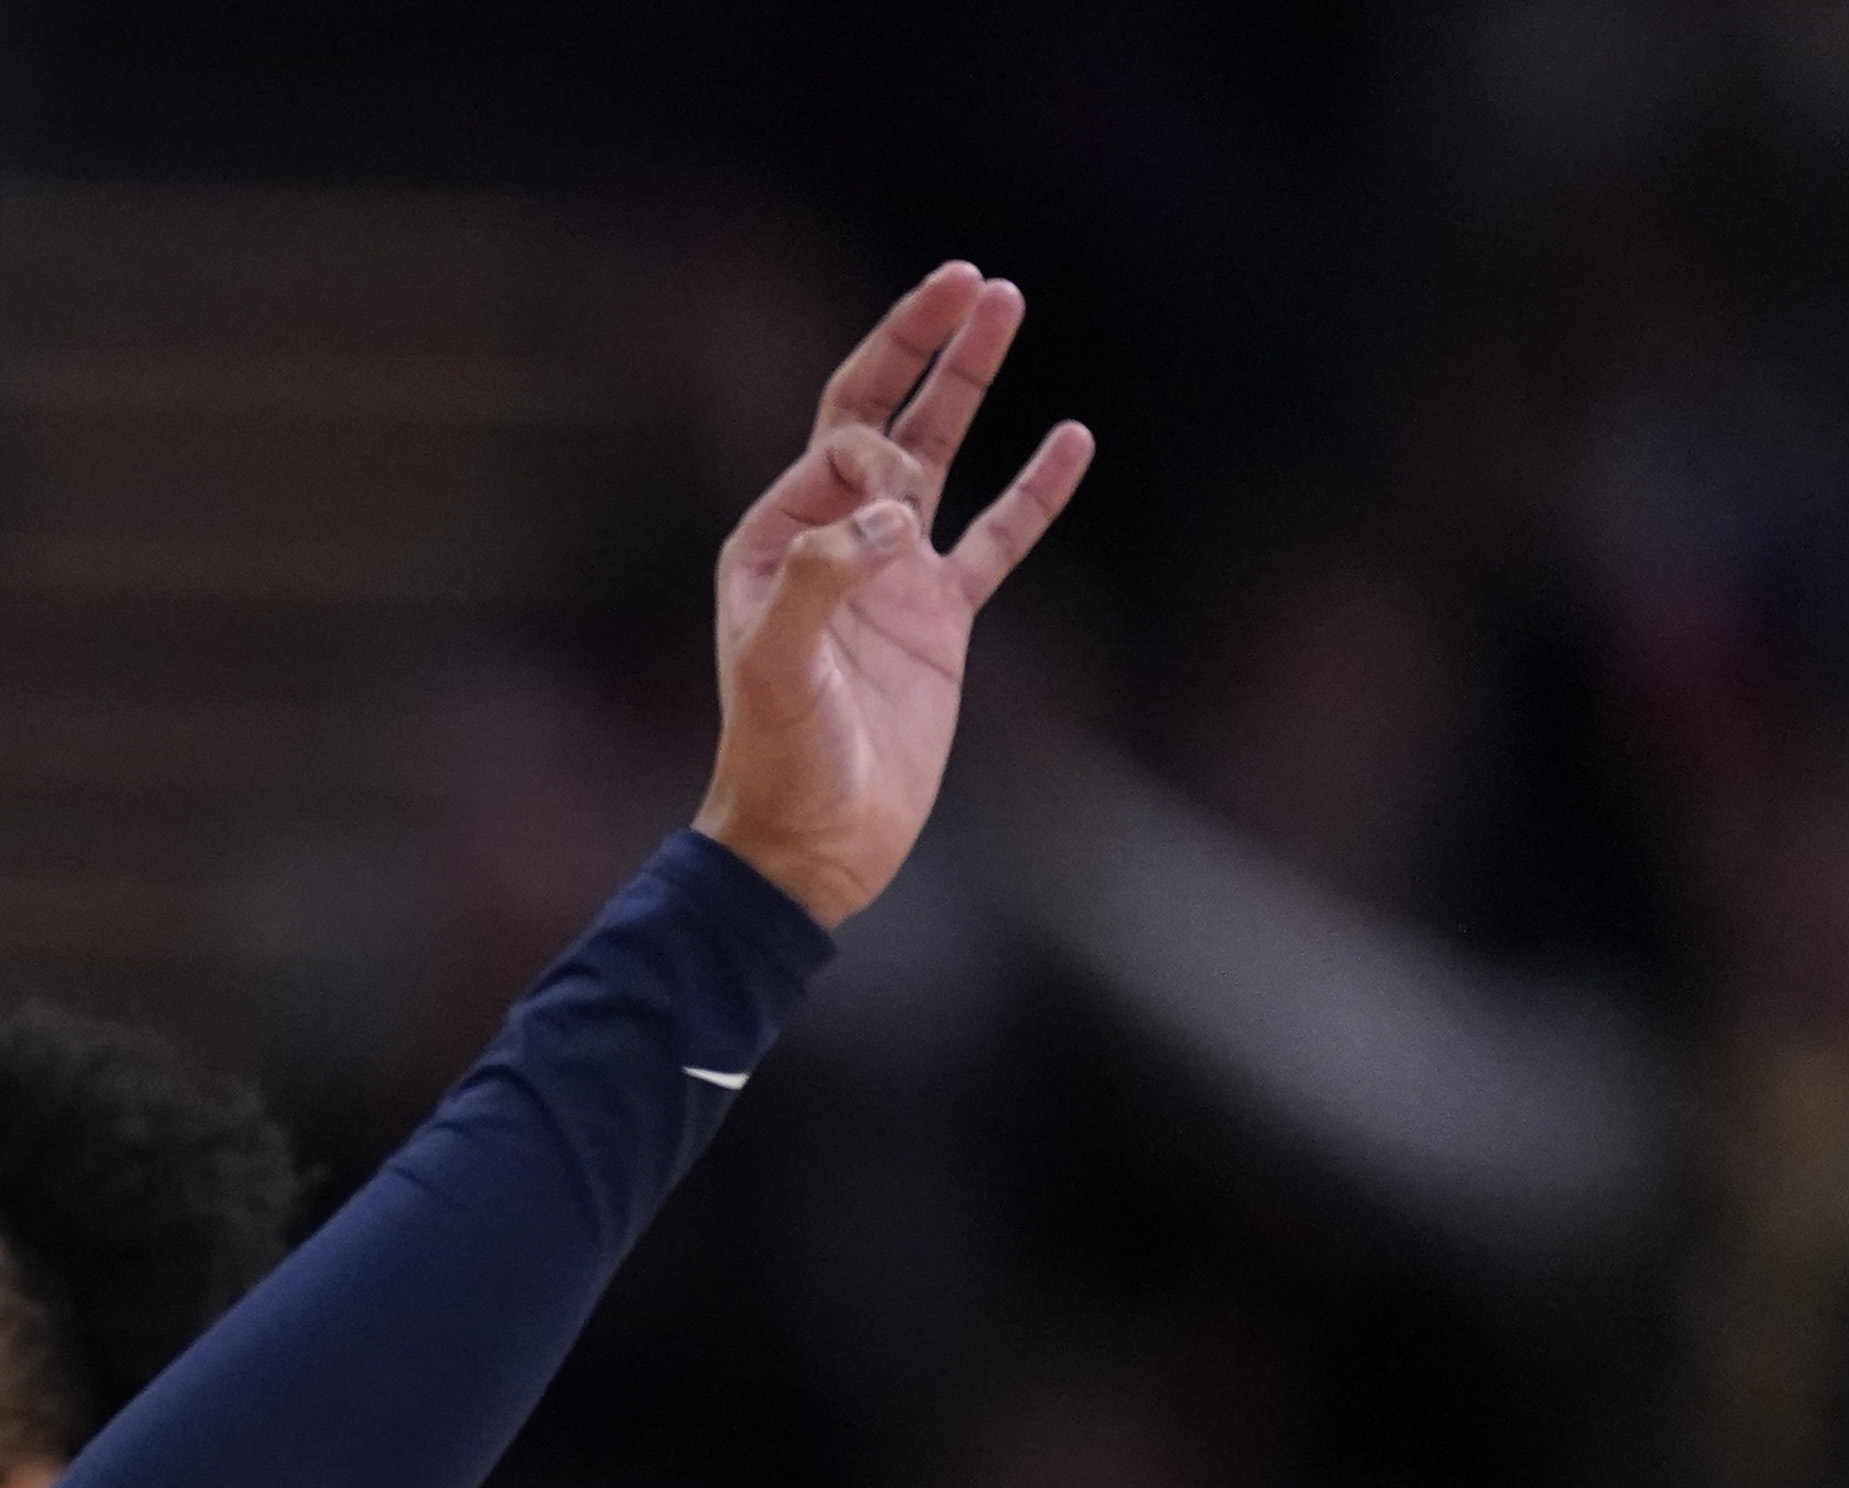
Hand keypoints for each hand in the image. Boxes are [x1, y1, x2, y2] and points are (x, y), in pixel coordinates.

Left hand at [693, 263, 1089, 929]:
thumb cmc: (778, 760)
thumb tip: (895, 513)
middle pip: (881, 415)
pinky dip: (1034, 491)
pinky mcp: (938, 621)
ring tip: (1006, 301)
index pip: (838, 445)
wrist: (812, 847)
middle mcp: (830, 542)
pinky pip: (997, 538)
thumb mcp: (779, 669)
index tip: (896, 514)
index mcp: (776, 538)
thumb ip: (820, 579)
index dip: (875, 448)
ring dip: (968, 381)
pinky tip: (1072, 438)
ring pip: (939, 456)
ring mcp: (891, 576)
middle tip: (967, 278)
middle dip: (920, 344)